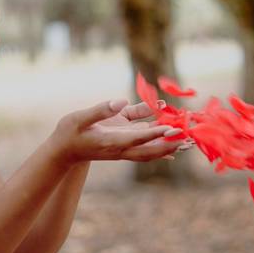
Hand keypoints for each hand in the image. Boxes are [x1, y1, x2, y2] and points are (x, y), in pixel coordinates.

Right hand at [50, 99, 184, 163]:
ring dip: (169, 146)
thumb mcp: (78, 118)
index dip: (155, 134)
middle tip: (189, 141)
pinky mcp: (123, 140)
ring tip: (189, 143)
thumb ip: (99, 110)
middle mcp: (121, 147)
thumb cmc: (69, 133)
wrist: (64, 150)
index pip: (137, 138)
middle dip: (169, 145)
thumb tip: (120, 102)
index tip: (172, 130)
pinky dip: (159, 141)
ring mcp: (123, 145)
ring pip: (150, 149)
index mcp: (111, 142)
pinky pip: (145, 141)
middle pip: (150, 150)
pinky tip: (174, 143)